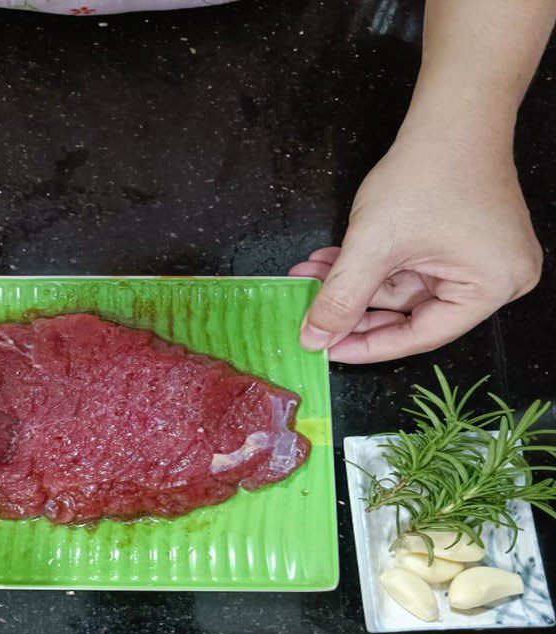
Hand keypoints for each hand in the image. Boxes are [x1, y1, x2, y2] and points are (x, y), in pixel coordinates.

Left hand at [289, 134, 541, 362]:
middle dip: (352, 308)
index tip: (329, 349)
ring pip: (400, 289)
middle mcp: (496, 279)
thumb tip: (315, 339)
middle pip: (409, 313)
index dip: (368, 346)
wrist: (452, 113)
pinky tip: (330, 262)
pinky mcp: (461, 244)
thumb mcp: (374, 244)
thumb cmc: (427, 171)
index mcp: (491, 287)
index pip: (420, 336)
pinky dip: (370, 265)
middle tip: (311, 316)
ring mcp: (479, 260)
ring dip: (353, 283)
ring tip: (308, 278)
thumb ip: (342, 297)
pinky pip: (408, 267)